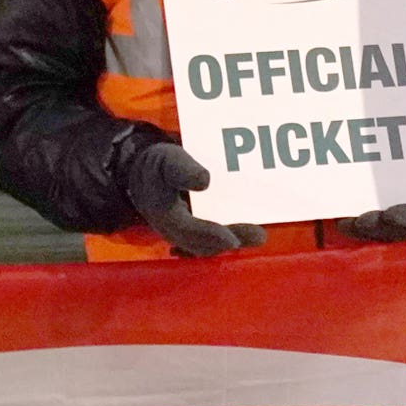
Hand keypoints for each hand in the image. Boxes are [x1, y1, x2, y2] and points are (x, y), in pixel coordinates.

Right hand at [125, 143, 261, 255]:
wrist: (146, 174)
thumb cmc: (159, 166)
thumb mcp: (167, 160)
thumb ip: (182, 170)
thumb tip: (205, 181)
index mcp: (164, 215)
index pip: (188, 230)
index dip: (210, 235)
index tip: (232, 238)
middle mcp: (175, 230)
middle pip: (204, 243)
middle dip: (232, 240)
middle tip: (259, 236)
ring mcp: (184, 233)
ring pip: (210, 244)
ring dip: (235, 241)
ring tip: (259, 237)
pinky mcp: (193, 230)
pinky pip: (212, 240)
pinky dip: (230, 237)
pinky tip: (251, 235)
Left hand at [336, 153, 405, 244]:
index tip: (393, 214)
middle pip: (395, 231)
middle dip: (377, 226)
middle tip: (360, 220)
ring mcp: (402, 224)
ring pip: (379, 231)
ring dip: (361, 229)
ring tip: (343, 222)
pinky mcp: (387, 219)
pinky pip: (370, 225)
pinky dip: (355, 223)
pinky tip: (339, 216)